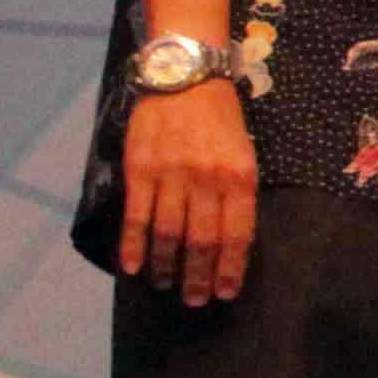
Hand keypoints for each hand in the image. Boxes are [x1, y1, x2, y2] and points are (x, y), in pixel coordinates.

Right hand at [116, 80, 258, 307]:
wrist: (185, 77)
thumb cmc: (220, 119)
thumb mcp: (244, 153)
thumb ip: (237, 193)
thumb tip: (231, 240)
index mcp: (240, 177)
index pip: (237, 235)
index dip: (229, 269)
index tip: (224, 293)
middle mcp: (207, 179)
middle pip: (202, 242)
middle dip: (198, 277)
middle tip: (195, 300)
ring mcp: (171, 175)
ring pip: (168, 234)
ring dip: (166, 267)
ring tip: (166, 286)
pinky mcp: (140, 169)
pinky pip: (137, 216)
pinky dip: (133, 246)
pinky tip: (132, 268)